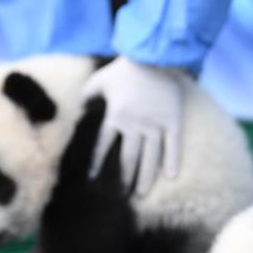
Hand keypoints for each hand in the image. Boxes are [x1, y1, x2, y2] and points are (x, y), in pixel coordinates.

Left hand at [83, 56, 184, 194]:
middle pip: (128, 159)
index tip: (92, 180)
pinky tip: (172, 176)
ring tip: (142, 194)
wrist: (156, 57)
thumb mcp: (99, 80)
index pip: (102, 146)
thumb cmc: (126, 69)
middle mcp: (136, 125)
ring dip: (146, 177)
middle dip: (124, 179)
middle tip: (121, 196)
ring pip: (151, 157)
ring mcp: (156, 124)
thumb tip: (78, 110)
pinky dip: (173, 161)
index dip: (96, 164)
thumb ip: (87, 96)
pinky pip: (173, 145)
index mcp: (116, 116)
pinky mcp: (173, 121)